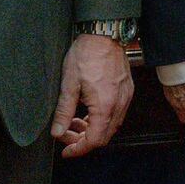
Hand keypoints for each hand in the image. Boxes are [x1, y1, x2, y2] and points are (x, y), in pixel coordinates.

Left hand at [50, 33, 133, 158]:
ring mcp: (125, 97)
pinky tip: (88, 110)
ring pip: (111, 125)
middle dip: (84, 140)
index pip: (94, 140)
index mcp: (105, 106)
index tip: (66, 150)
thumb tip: (57, 132)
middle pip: (104, 136)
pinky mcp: (127, 89)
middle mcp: (119, 104)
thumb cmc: (87, 54)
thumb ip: (64, 111)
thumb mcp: (69, 84)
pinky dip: (102, 118)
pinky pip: (117, 113)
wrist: (104, 33)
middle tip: (66, 134)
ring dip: (93, 129)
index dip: (78, 149)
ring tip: (74, 121)